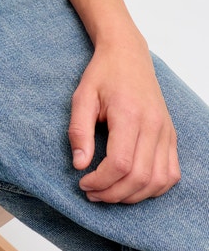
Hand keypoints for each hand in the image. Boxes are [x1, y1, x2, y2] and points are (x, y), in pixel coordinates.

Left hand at [68, 38, 180, 203]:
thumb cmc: (103, 74)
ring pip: (158, 181)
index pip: (120, 163)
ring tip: (109, 192)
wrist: (128, 54)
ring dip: (133, 196)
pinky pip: (170, 174)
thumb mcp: (82, 96)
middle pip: (140, 177)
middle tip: (92, 192)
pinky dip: (153, 188)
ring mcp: (166, 132)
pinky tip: (132, 186)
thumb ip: (79, 130)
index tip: (82, 181)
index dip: (100, 181)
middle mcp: (153, 125)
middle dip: (113, 194)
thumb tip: (80, 165)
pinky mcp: (171, 136)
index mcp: (129, 114)